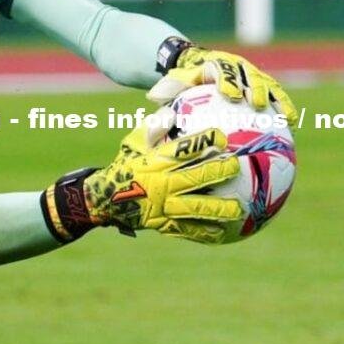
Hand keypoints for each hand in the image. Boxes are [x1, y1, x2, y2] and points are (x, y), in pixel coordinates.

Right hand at [42, 119, 244, 244]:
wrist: (105, 200)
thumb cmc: (126, 164)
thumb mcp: (134, 142)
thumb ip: (153, 127)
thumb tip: (171, 111)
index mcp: (156, 162)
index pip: (181, 150)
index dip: (202, 142)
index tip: (222, 136)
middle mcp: (162, 184)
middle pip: (194, 178)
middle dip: (217, 172)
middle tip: (236, 166)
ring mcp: (164, 207)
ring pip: (195, 208)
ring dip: (218, 208)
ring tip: (238, 208)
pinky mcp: (164, 224)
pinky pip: (187, 229)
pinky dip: (205, 231)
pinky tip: (224, 232)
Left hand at [148, 42, 298, 127]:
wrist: (195, 68)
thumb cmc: (182, 80)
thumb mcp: (172, 82)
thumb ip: (166, 88)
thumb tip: (154, 98)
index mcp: (212, 63)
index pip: (220, 68)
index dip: (226, 79)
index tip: (229, 94)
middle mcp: (234, 66)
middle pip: (247, 73)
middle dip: (254, 87)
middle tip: (256, 104)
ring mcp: (249, 74)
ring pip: (267, 83)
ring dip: (278, 98)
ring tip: (287, 118)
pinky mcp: (259, 84)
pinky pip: (274, 94)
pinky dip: (283, 106)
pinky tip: (291, 126)